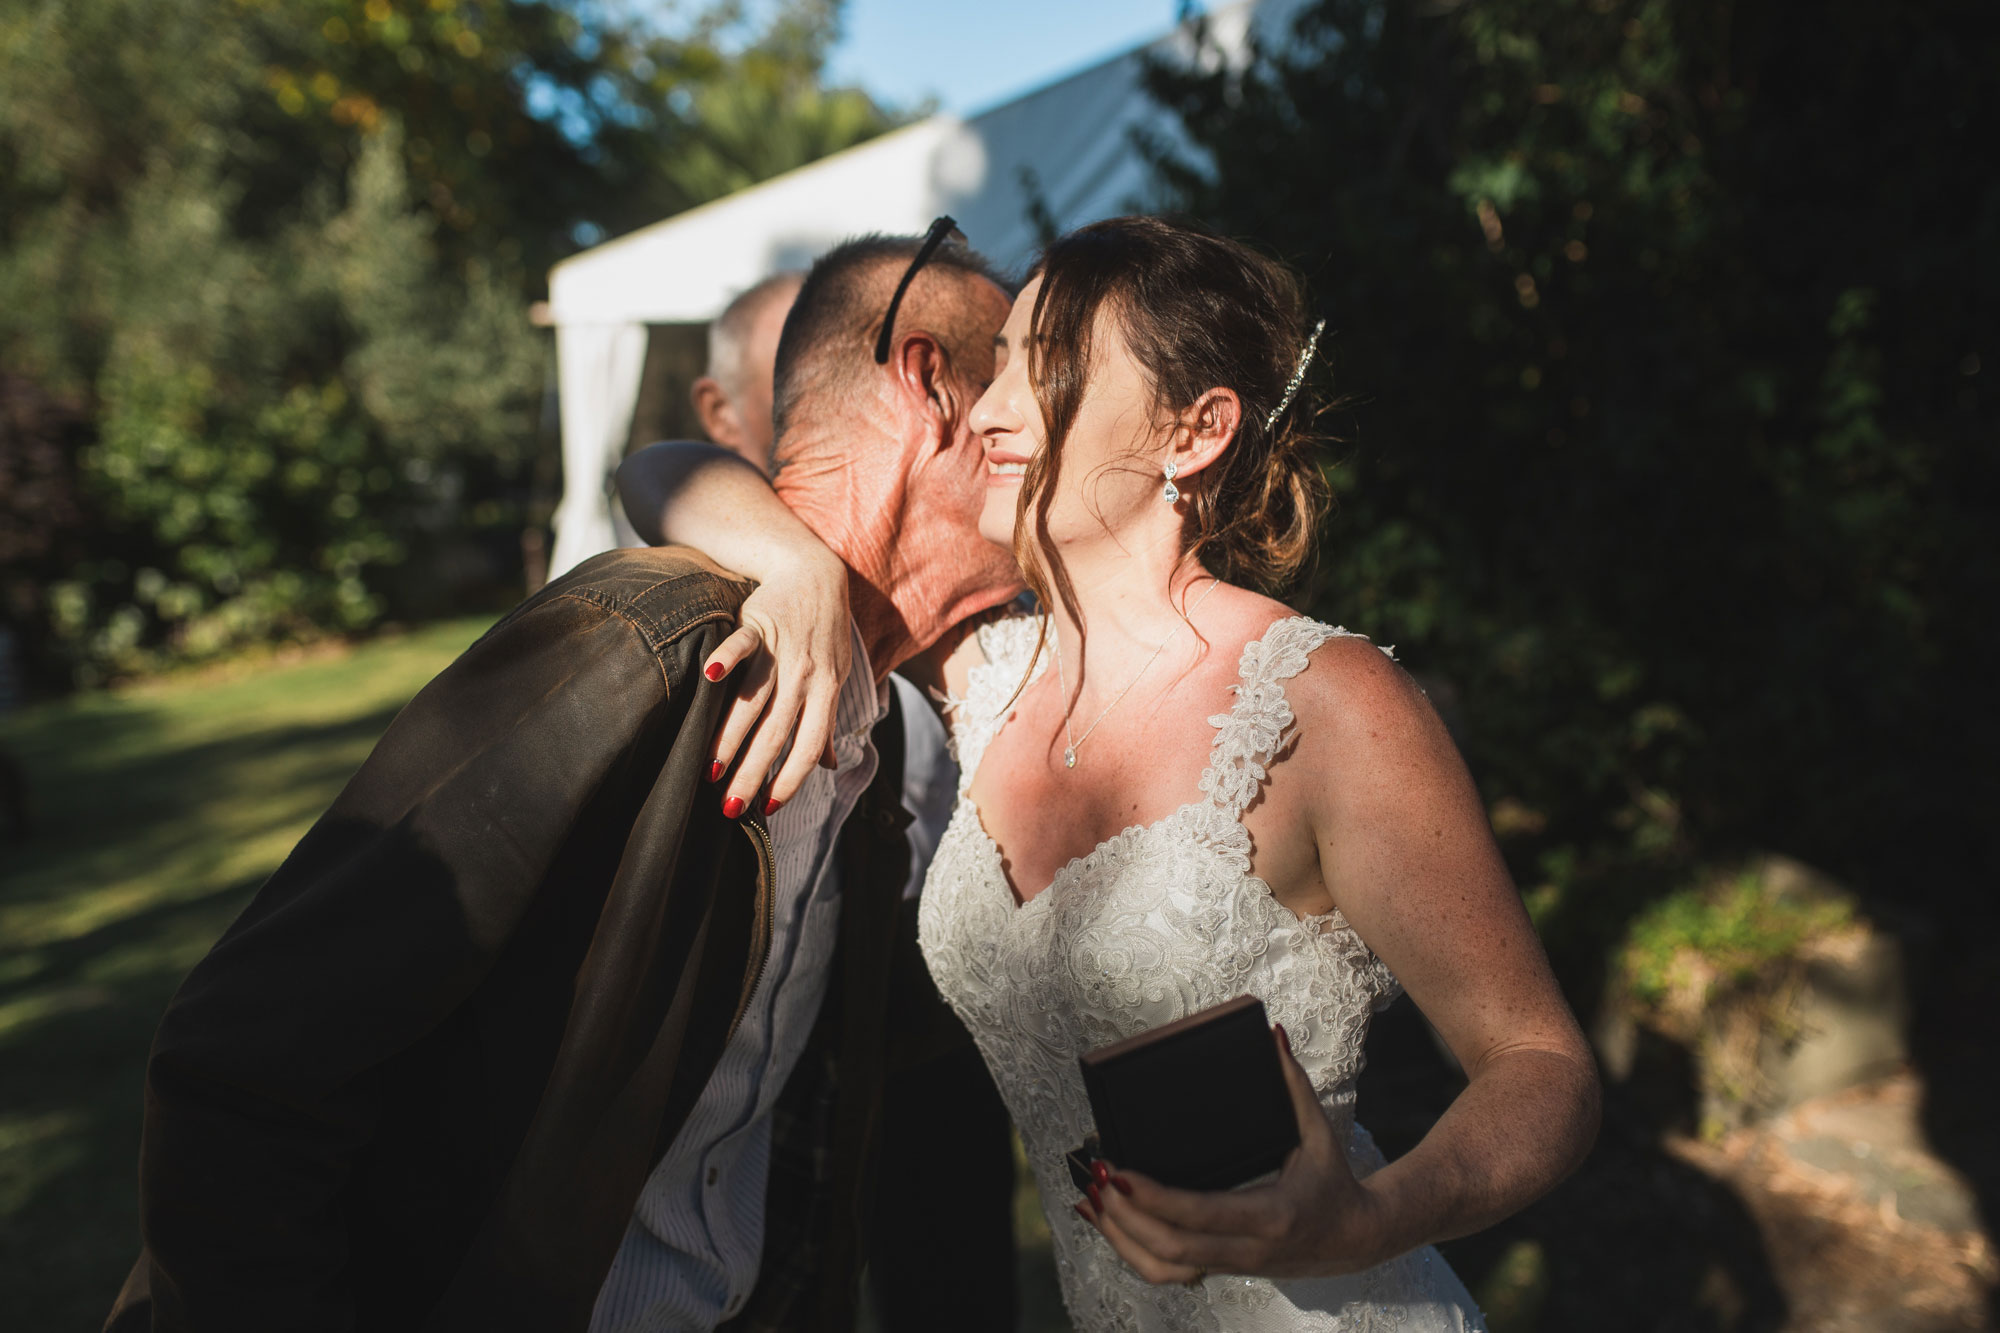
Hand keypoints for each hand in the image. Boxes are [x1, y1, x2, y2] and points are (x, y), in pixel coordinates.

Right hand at [707, 546, 851, 816]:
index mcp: (826, 691)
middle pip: (777, 733)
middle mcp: (805, 675)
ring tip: (710, 768)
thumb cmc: (824, 632)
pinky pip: (742, 644)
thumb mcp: (836, 675)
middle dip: (753, 773)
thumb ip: (827, 720)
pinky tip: (709, 676)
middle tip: (729, 806)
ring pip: (754, 700)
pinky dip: (727, 657)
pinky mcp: (759, 624)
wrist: (815, 572)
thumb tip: (829, 766)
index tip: (769, 807)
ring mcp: (781, 650)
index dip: (791, 779)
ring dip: (730, 736)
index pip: (809, 746)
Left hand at [1075, 1025, 1389, 1283]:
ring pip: (1165, 1268)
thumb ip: (1293, 1083)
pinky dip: (1131, 1251)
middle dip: (1126, 1215)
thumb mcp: (1318, 1131)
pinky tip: (1106, 1222)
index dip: (1156, 1198)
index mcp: (1272, 1214)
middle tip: (1096, 1176)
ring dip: (1121, 1237)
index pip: (1202, 1212)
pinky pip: (1169, 1272)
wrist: (1354, 1240)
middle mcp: (1249, 1249)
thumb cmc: (1331, 1179)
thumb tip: (1272, 1035)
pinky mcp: (1221, 1270)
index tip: (1120, 1172)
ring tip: (1091, 1198)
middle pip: (1173, 1246)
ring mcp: (1233, 1265)